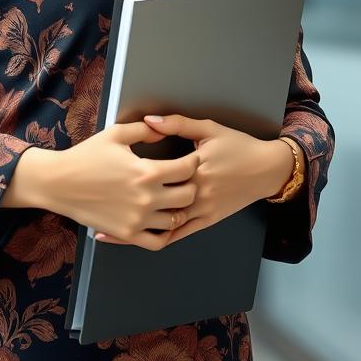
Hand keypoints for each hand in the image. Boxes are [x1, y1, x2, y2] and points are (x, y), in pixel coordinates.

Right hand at [52, 121, 200, 251]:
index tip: (190, 159)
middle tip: (184, 179)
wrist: (59, 182)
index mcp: (147, 171)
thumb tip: (163, 130)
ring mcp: (138, 219)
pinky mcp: (127, 234)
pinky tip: (160, 220)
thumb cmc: (86, 156)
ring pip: (176, 220)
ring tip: (173, 199)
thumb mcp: (116, 134)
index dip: (193, 161)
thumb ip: (144, 130)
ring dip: (179, 209)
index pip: (187, 169)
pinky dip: (164, 233)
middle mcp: (146, 198)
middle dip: (190, 184)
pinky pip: (158, 241)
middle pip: (188, 196)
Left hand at [94, 114, 270, 246]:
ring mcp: (202, 210)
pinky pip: (179, 233)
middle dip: (124, 207)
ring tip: (107, 231)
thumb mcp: (208, 128)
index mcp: (194, 167)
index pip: (156, 174)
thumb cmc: (237, 145)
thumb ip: (177, 124)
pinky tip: (140, 239)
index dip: (127, 177)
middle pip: (154, 204)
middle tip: (94, 209)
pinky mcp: (208, 220)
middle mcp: (197, 193)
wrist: (267, 169)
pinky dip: (158, 237)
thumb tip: (149, 121)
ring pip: (162, 225)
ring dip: (135, 230)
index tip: (101, 176)